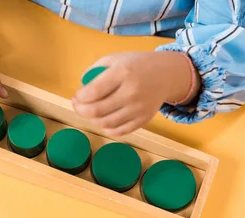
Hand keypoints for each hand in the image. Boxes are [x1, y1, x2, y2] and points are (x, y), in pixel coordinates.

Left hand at [72, 51, 199, 135]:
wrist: (167, 74)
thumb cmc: (136, 65)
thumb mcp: (115, 58)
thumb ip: (95, 70)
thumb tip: (81, 88)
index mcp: (122, 73)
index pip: (93, 92)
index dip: (80, 97)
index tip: (77, 96)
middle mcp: (131, 92)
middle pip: (97, 111)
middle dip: (81, 110)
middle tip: (78, 105)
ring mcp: (138, 108)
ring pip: (106, 123)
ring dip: (93, 120)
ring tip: (92, 112)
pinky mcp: (144, 120)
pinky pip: (119, 131)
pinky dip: (107, 128)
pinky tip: (104, 120)